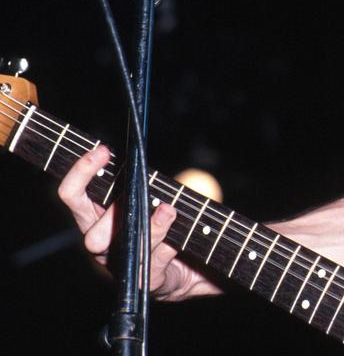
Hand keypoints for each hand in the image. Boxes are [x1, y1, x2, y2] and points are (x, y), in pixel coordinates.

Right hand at [57, 146, 213, 300]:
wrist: (183, 261)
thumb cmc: (155, 216)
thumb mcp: (142, 191)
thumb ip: (133, 178)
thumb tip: (135, 155)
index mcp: (94, 217)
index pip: (72, 195)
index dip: (81, 172)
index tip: (103, 151)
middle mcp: (101, 244)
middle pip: (91, 236)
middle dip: (112, 216)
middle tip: (133, 195)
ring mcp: (122, 265)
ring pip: (128, 250)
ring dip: (151, 228)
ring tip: (168, 210)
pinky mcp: (146, 279)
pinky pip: (154, 262)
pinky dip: (168, 244)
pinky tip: (178, 237)